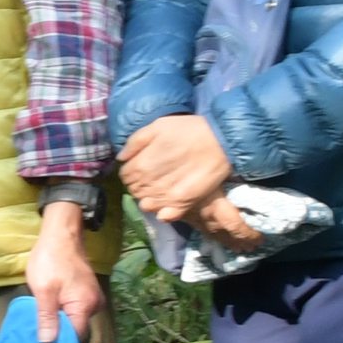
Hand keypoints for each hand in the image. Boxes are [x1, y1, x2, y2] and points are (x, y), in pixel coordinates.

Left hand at [22, 197, 105, 335]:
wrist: (61, 233)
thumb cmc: (50, 260)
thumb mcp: (43, 290)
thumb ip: (47, 317)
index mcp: (85, 306)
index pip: (75, 337)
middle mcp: (94, 305)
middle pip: (76, 329)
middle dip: (58, 333)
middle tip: (36, 336)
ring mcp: (92, 298)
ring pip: (75, 319)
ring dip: (59, 322)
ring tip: (40, 323)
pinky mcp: (86, 292)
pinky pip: (75, 309)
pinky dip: (62, 312)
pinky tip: (49, 311)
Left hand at [117, 113, 238, 227]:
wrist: (221, 141)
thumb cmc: (189, 130)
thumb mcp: (158, 126)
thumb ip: (135, 142)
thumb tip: (122, 158)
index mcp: (140, 165)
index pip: (125, 176)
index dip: (132, 170)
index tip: (143, 165)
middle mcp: (148, 184)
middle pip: (134, 190)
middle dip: (139, 183)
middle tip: (154, 174)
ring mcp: (165, 197)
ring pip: (145, 204)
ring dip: (149, 196)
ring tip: (161, 186)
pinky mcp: (182, 205)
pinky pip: (163, 216)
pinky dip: (162, 211)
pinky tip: (168, 201)